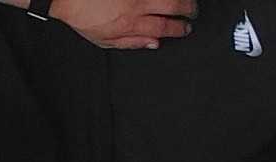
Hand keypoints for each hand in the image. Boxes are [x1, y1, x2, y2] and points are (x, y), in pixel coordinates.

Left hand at [50, 0, 193, 44]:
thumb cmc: (83, 17)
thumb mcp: (104, 40)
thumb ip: (131, 42)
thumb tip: (154, 43)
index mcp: (130, 23)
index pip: (163, 27)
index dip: (178, 28)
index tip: (185, 29)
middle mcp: (137, 4)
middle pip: (172, 6)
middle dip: (187, 10)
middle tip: (192, 13)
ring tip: (187, 2)